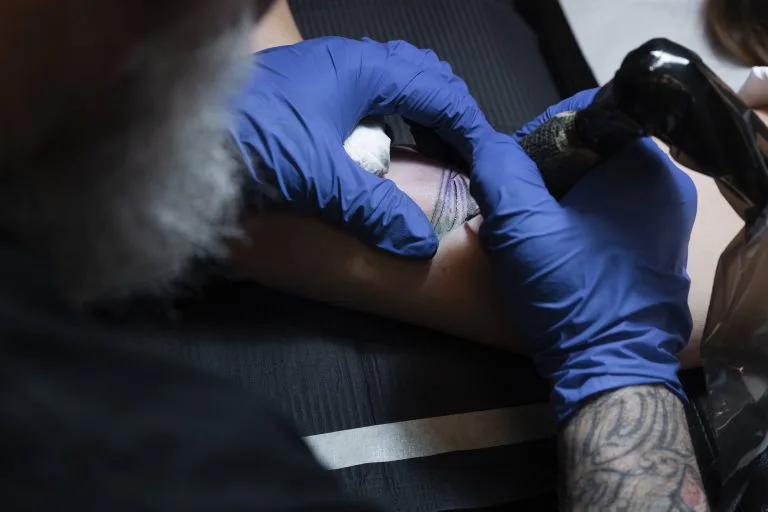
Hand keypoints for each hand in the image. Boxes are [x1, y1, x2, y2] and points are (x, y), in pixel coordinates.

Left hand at [231, 37, 490, 257]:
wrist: (178, 137)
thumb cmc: (254, 144)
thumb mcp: (323, 181)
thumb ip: (377, 210)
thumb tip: (421, 243)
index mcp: (362, 68)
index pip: (437, 88)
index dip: (468, 124)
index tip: (486, 161)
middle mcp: (346, 60)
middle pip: (418, 76)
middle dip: (447, 113)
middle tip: (463, 157)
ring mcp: (322, 73)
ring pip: (390, 83)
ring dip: (416, 115)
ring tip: (430, 155)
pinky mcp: (303, 92)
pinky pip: (364, 97)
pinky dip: (387, 120)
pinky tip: (380, 151)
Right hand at [470, 89, 696, 420]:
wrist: (608, 370)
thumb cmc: (570, 292)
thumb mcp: (520, 223)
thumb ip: (498, 167)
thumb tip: (483, 137)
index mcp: (643, 165)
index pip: (584, 113)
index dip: (536, 133)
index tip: (508, 168)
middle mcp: (665, 186)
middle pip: (588, 151)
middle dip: (540, 174)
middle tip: (509, 204)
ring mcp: (663, 222)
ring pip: (594, 187)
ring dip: (552, 201)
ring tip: (520, 231)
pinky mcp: (654, 251)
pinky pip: (606, 217)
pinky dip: (572, 225)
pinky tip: (547, 251)